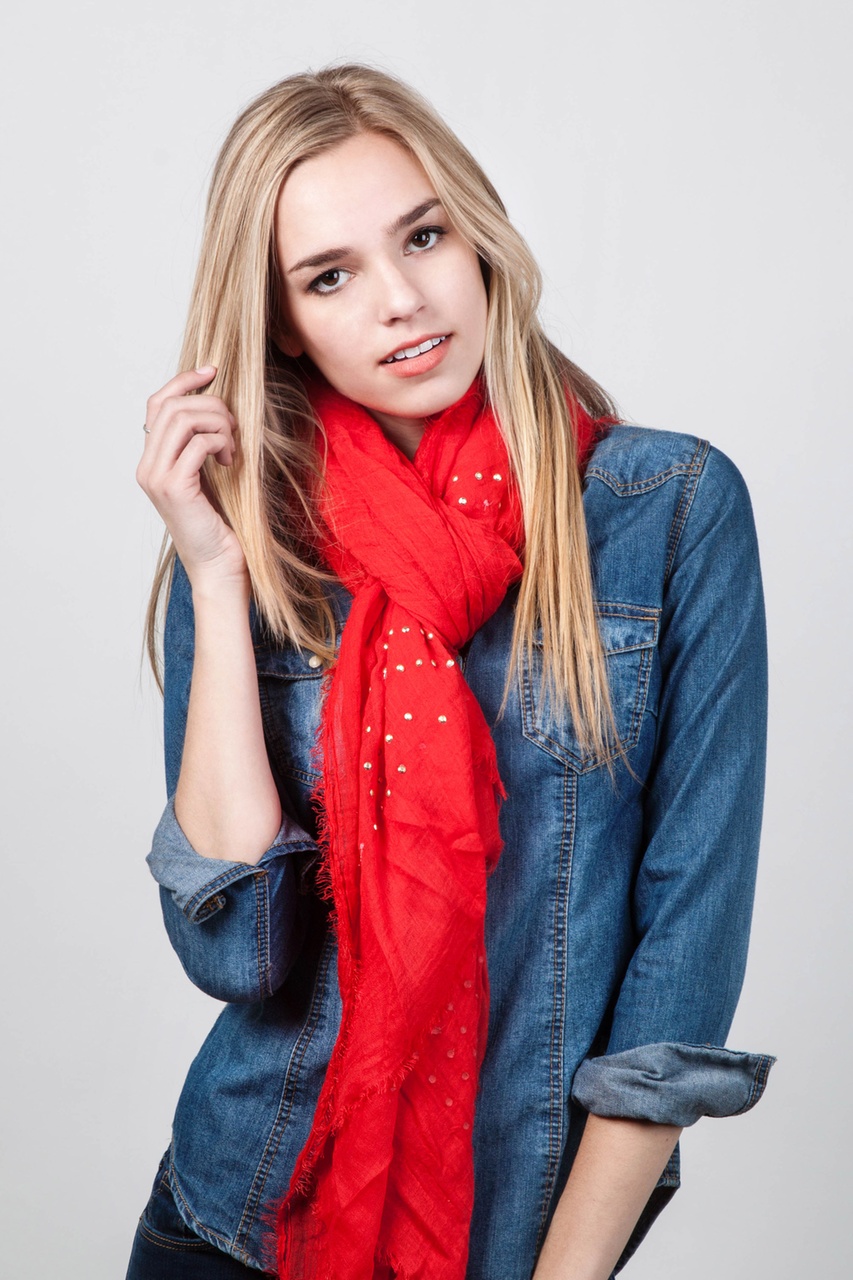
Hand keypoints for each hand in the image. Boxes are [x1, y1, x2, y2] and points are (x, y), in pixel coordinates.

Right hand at [137, 366, 247, 587]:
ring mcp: (157, 477)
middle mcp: (146, 466)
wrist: (219, 566)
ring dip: (218, 423)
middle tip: (234, 427)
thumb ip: (200, 443)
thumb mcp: (208, 475)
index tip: (213, 371)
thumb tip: (215, 403)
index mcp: (151, 459)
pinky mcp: (174, 488)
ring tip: (233, 446)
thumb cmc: (220, 523)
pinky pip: (198, 443)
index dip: (184, 381)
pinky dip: (221, 443)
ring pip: (183, 419)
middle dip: (211, 405)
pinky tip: (230, 461)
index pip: (157, 402)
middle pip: (171, 405)